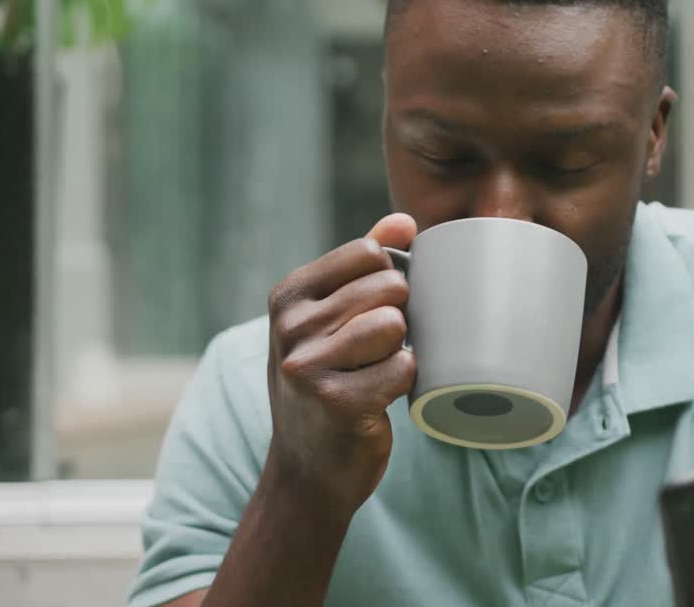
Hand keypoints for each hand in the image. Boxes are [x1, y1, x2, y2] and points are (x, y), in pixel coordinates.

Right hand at [263, 214, 418, 512]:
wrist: (308, 471)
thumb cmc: (329, 385)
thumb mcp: (330, 320)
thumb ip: (364, 266)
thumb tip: (404, 221)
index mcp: (289, 294)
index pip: (369, 253)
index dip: (389, 280)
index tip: (373, 313)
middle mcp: (290, 325)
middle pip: (388, 287)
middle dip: (400, 317)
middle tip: (376, 351)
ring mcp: (307, 364)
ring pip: (395, 325)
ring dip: (399, 351)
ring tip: (374, 372)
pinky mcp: (336, 402)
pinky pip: (402, 368)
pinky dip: (403, 384)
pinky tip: (378, 399)